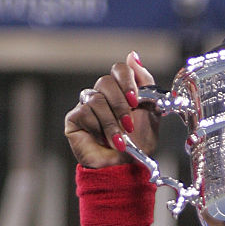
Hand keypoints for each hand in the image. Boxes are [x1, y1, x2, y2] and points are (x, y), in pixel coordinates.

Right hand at [64, 53, 160, 167]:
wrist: (125, 170)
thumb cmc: (138, 146)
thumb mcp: (151, 113)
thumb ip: (145, 84)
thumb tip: (132, 55)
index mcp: (120, 91)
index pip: (119, 69)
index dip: (127, 80)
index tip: (135, 100)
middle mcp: (102, 95)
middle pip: (105, 81)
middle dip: (120, 105)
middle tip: (129, 125)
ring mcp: (86, 106)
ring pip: (96, 98)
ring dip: (111, 123)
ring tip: (119, 141)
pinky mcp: (74, 119)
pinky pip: (84, 112)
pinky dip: (98, 128)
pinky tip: (104, 141)